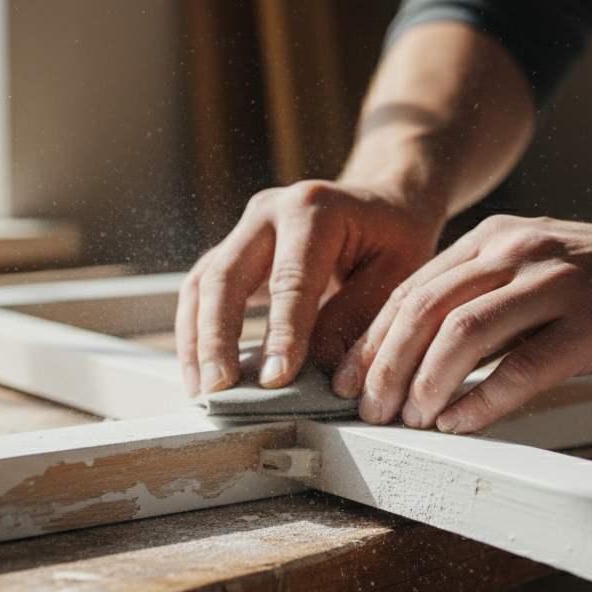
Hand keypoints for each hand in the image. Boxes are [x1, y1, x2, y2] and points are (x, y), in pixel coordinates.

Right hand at [176, 180, 442, 396]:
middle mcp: (268, 211)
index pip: (290, 279)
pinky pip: (200, 289)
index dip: (281, 333)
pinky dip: (195, 331)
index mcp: (313, 208)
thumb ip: (356, 316)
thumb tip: (318, 369)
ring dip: (196, 339)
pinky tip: (198, 370)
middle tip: (220, 387)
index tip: (275, 380)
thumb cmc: (394, 238)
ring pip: (203, 283)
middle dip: (218, 337)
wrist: (383, 203)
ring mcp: (244, 229)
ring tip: (202, 388)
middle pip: (226, 275)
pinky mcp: (232, 250)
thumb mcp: (396, 273)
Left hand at [331, 214, 591, 432]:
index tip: (347, 379)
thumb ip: (483, 300)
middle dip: (385, 365)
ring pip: (463, 332)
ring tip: (410, 418)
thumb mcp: (534, 270)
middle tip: (367, 407)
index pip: (411, 290)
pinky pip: (523, 366)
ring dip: (426, 382)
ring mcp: (555, 286)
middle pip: (424, 309)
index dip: (371, 339)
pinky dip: (482, 399)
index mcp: (494, 240)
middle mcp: (516, 254)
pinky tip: (460, 422)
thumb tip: (420, 355)